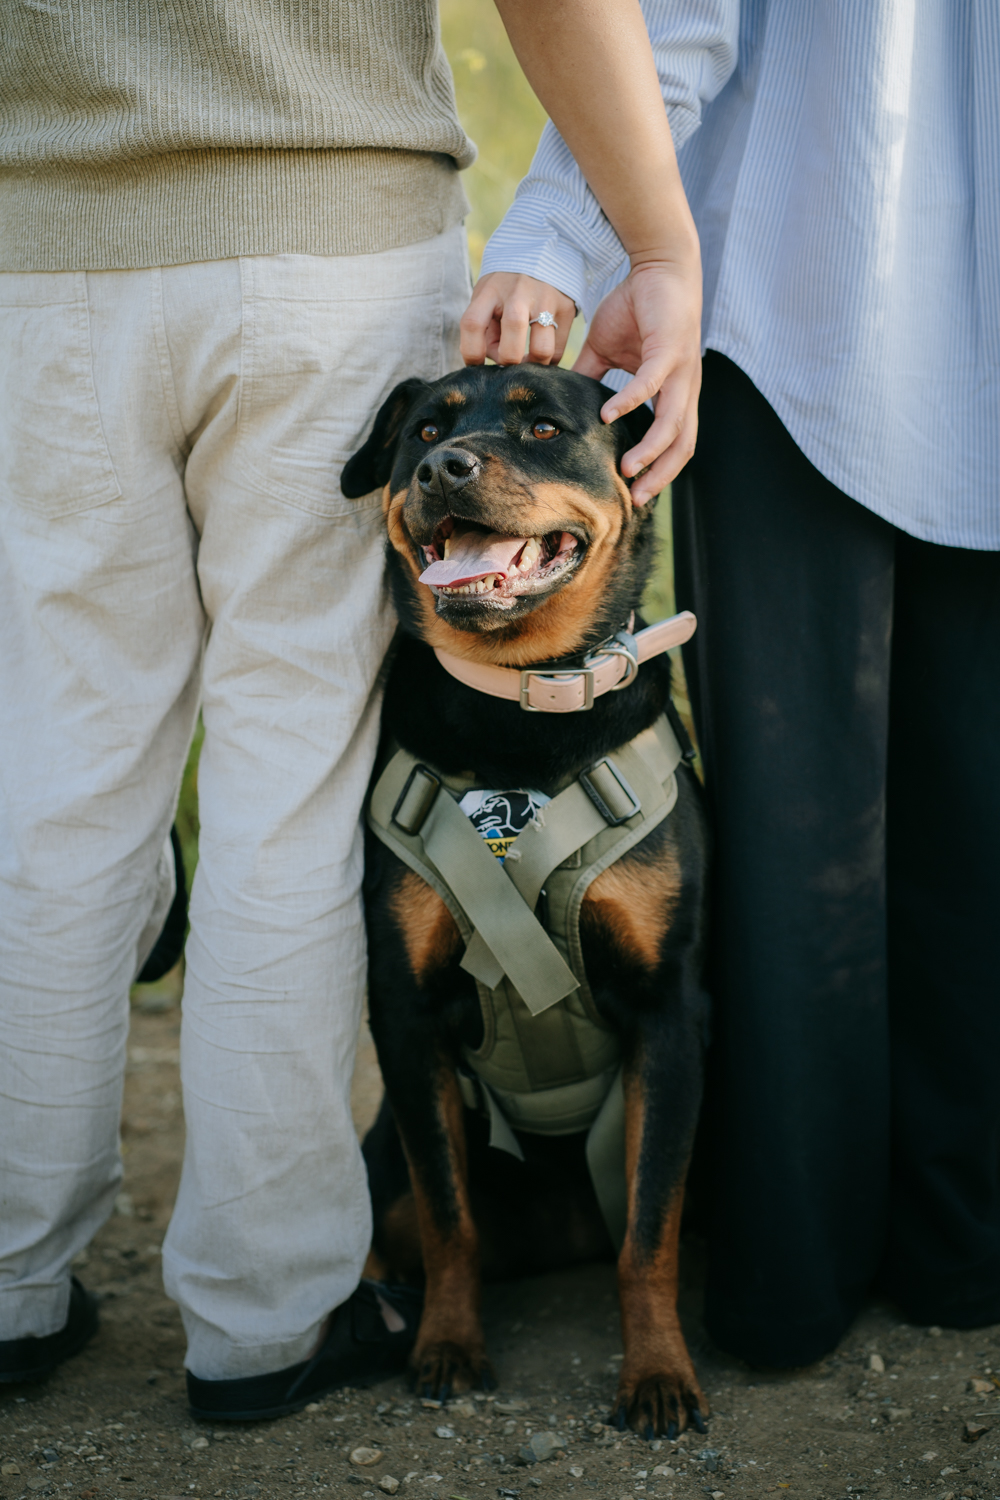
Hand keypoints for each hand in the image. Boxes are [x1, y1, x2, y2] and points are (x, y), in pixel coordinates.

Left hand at [460, 273, 577, 366]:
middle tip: (509, 362)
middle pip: (510, 348)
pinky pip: (557, 351)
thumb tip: (499, 362)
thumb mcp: (487, 297)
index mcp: (491, 291)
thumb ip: (486, 329)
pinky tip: (541, 353)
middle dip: (508, 364)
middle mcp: (518, 295)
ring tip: (528, 361)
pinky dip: (547, 361)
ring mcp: (546, 301)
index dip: (471, 352)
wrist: (544, 253)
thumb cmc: (506, 287)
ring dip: (532, 366)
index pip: (473, 325)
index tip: (476, 364)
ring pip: (541, 352)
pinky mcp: (567, 308)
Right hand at [574, 255, 702, 503]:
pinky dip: (630, 401)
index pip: (674, 443)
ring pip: (673, 422)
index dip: (660, 471)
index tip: (635, 494)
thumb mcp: (607, 349)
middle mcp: (683, 387)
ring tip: (626, 470)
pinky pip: (650, 383)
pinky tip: (609, 416)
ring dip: (651, 450)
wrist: (660, 264)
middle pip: (682, 445)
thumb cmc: (637, 306)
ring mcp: (681, 370)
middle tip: (636, 498)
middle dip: (661, 476)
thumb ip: (590, 377)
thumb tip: (564, 399)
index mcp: (673, 392)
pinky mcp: (671, 347)